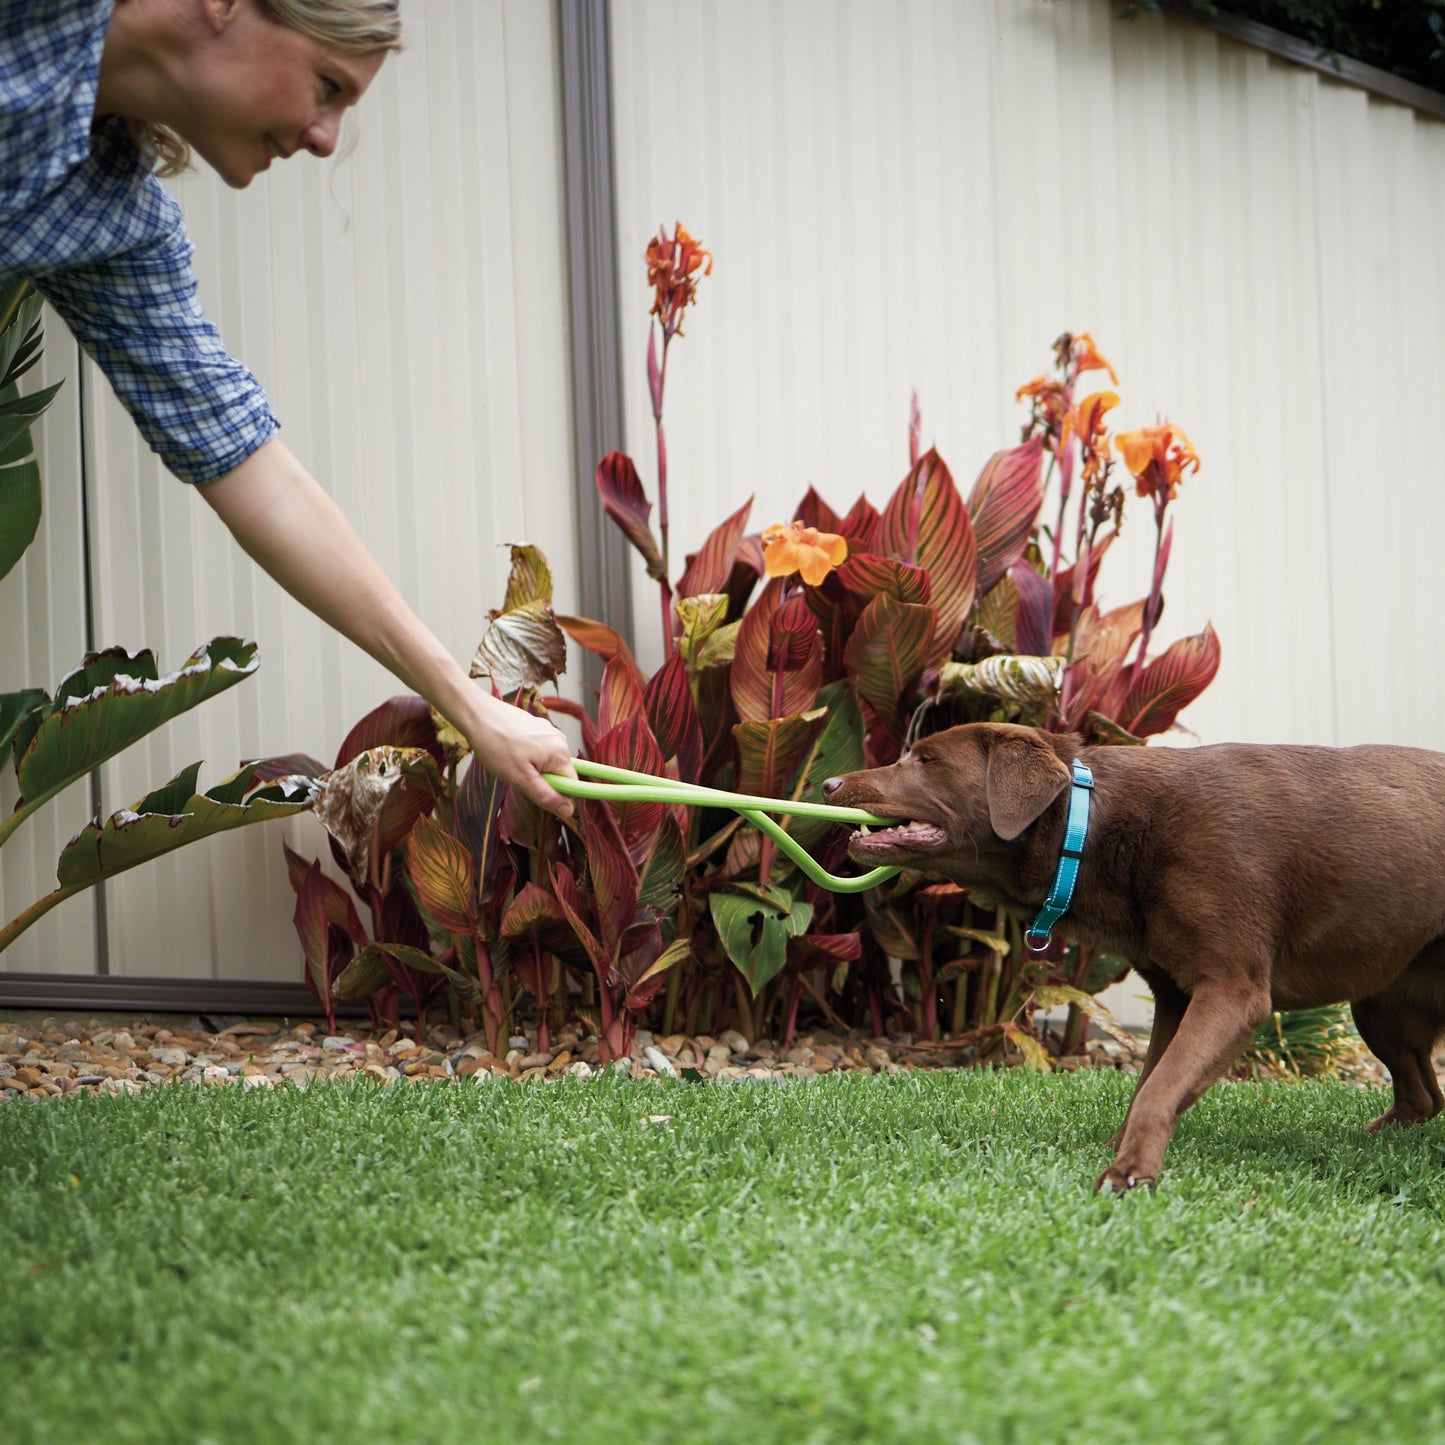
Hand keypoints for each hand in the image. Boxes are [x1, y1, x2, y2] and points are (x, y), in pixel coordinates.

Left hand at [469, 691, 575, 817]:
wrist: (478, 715)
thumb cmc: (496, 744)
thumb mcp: (521, 778)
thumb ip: (546, 796)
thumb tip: (568, 810)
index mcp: (561, 753)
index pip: (572, 784)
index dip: (556, 794)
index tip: (535, 791)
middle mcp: (560, 739)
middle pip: (559, 772)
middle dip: (541, 779)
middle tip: (518, 775)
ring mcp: (548, 730)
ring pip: (547, 761)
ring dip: (533, 767)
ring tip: (511, 761)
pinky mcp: (537, 725)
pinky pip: (539, 749)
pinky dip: (527, 754)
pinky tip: (509, 750)